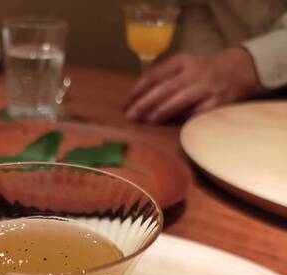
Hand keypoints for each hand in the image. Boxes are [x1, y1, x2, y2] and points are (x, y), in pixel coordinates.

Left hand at [124, 47, 260, 123]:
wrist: (237, 72)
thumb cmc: (200, 74)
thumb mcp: (182, 68)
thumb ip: (162, 80)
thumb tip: (134, 102)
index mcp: (182, 61)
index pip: (155, 75)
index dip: (138, 90)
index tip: (126, 104)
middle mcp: (195, 72)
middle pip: (165, 88)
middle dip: (146, 103)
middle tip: (131, 116)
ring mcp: (207, 86)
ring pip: (182, 98)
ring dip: (164, 110)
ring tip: (148, 120)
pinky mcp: (218, 102)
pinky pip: (199, 111)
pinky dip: (186, 118)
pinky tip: (174, 126)